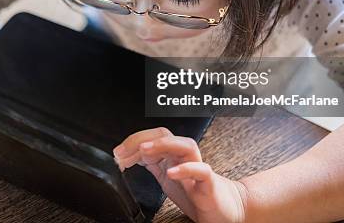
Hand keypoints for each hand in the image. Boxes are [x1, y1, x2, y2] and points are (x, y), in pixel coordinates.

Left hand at [113, 127, 247, 222]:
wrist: (225, 208)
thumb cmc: (196, 191)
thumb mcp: (166, 177)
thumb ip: (151, 164)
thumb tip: (127, 156)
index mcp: (173, 155)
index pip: (153, 137)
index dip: (133, 141)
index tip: (117, 153)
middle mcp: (185, 157)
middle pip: (166, 134)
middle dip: (143, 138)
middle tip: (123, 150)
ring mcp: (198, 167)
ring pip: (186, 144)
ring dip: (163, 144)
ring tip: (144, 150)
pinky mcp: (209, 183)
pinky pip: (201, 170)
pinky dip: (186, 169)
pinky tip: (170, 172)